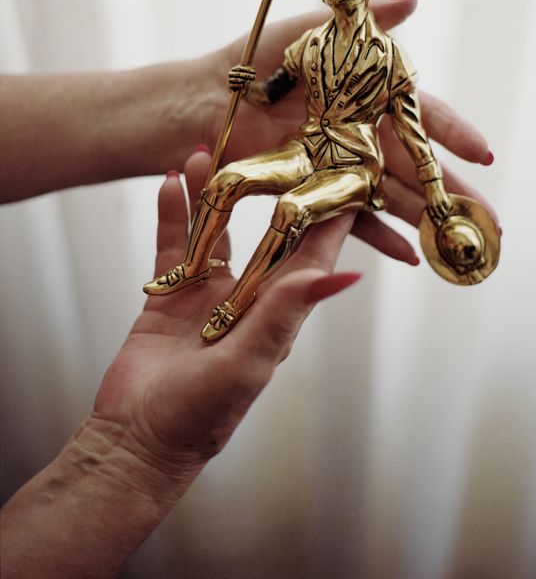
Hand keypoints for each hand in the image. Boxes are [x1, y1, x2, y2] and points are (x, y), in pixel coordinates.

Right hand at [92, 150, 359, 477]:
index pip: (311, 254)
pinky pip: (172, 246)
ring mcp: (207, 294)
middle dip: (264, 189)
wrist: (138, 439)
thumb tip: (348, 275)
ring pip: (214, 230)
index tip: (340, 169)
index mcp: (276, 313)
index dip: (327, 214)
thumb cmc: (202, 415)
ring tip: (204, 152)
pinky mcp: (170, 296)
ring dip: (210, 193)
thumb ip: (288, 312)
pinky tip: (168, 182)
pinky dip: (170, 214)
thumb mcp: (249, 361)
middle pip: (261, 232)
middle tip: (266, 145)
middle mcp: (246, 298)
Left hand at [211, 0, 497, 263]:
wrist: (206, 96)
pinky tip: (408, 255)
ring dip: (424, 218)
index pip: (421, 115)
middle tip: (488, 216)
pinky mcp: (313, 190)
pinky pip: (350, 218)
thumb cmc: (254, 56)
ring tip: (456, 241)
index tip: (483, 153)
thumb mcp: (314, 29)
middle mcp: (360, 133)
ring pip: (392, 195)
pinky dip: (378, 236)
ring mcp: (339, 164)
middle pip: (416, 165)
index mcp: (366, 95)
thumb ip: (368, 18)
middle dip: (452, 189)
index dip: (453, 134)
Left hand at [424, 179, 451, 225]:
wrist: (432, 185)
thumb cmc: (430, 194)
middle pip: (440, 215)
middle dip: (442, 218)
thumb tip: (438, 216)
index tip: (439, 225)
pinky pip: (447, 206)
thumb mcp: (430, 201)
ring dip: (446, 213)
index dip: (436, 221)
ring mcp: (439, 203)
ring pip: (444, 211)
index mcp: (430, 206)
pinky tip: (449, 208)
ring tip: (447, 214)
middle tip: (445, 220)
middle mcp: (434, 205)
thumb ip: (433, 208)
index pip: (433, 216)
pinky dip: (448, 208)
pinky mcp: (443, 199)